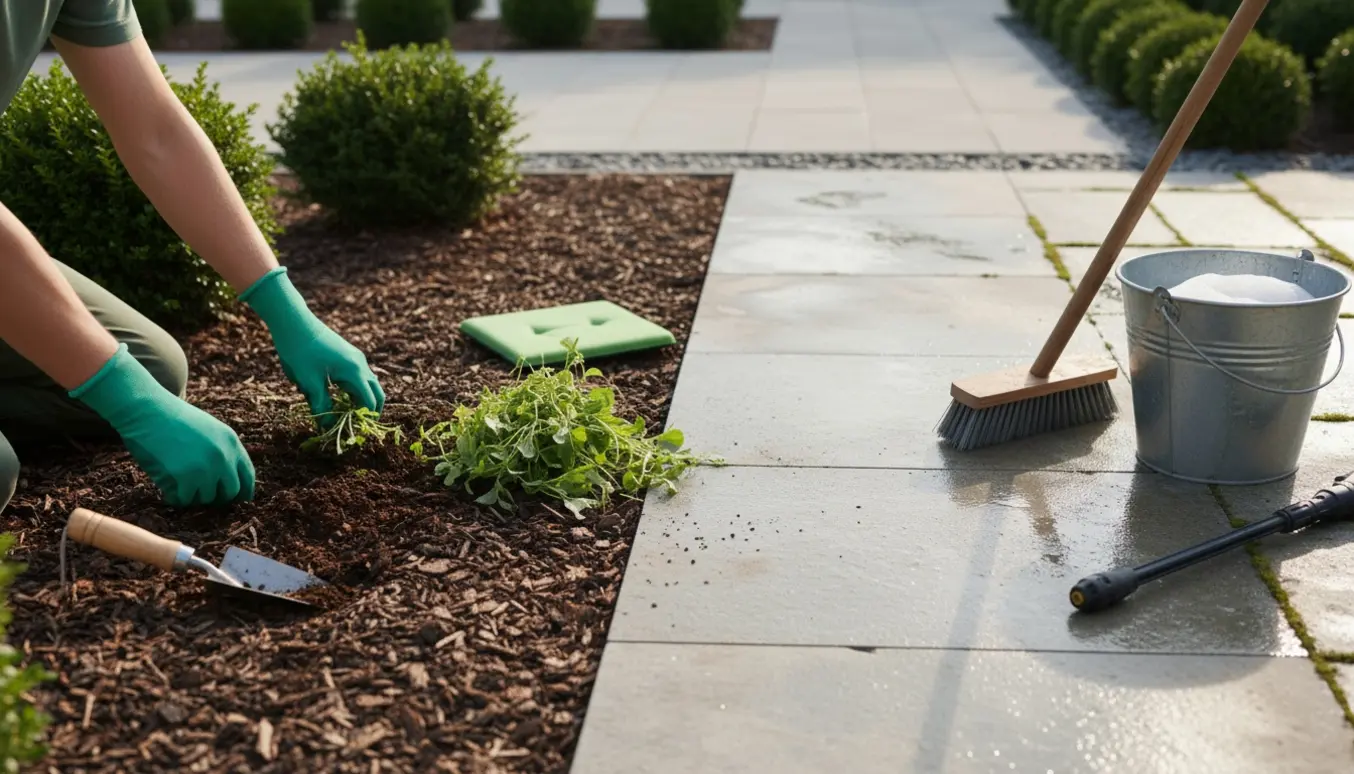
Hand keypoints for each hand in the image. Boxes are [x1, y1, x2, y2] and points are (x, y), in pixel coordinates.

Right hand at [71, 345, 254, 506]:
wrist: (147, 409)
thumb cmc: (171, 417)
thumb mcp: (208, 428)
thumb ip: (221, 449)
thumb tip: (225, 480)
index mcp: (231, 441)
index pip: (248, 475)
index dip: (243, 492)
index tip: (235, 500)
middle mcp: (224, 455)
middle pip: (231, 492)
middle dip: (217, 498)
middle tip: (201, 497)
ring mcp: (207, 466)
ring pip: (207, 498)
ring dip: (194, 497)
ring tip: (181, 489)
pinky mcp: (186, 476)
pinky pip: (186, 499)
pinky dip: (177, 498)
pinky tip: (170, 492)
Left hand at [240, 268, 384, 424]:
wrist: (293, 321)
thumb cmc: (300, 351)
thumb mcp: (309, 383)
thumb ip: (321, 406)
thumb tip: (327, 427)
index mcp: (354, 371)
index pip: (370, 401)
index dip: (365, 419)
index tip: (354, 432)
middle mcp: (360, 364)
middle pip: (376, 392)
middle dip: (370, 410)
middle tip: (356, 426)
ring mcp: (355, 358)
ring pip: (367, 384)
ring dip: (360, 400)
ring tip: (343, 414)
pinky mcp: (347, 355)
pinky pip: (357, 376)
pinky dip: (353, 390)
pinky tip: (336, 397)